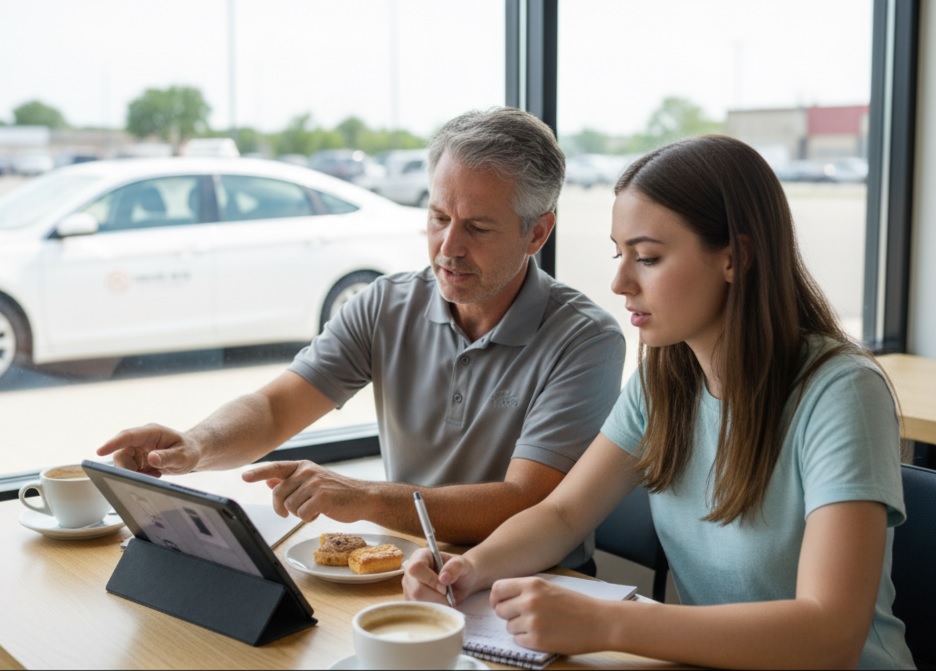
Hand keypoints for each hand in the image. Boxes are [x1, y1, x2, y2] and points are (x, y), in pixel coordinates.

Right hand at [96, 423, 199, 476]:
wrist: (191, 453)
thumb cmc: (189, 450)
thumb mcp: (183, 456)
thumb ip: (168, 457)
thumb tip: (151, 458)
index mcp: (152, 432)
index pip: (128, 436)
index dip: (113, 443)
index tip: (100, 451)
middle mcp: (142, 439)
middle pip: (122, 453)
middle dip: (128, 468)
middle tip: (146, 476)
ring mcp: (138, 448)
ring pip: (124, 463)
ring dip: (136, 473)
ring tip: (156, 473)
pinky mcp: (137, 458)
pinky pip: (129, 470)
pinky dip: (140, 475)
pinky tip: (154, 473)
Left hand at [241, 460, 368, 521]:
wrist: (363, 497)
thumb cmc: (337, 491)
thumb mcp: (312, 481)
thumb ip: (290, 480)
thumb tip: (268, 480)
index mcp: (303, 466)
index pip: (276, 468)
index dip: (258, 473)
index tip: (244, 477)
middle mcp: (307, 472)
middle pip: (278, 493)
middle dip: (282, 507)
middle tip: (294, 512)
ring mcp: (315, 483)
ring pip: (289, 506)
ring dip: (300, 513)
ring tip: (315, 508)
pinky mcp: (322, 497)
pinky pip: (301, 514)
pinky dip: (309, 518)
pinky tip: (320, 513)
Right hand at [402, 549, 478, 604]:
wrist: (462, 582)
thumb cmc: (462, 570)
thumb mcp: (463, 564)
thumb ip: (455, 567)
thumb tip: (443, 578)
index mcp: (421, 556)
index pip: (416, 568)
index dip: (430, 580)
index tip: (444, 587)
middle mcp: (410, 571)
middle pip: (416, 589)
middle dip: (436, 597)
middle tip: (448, 598)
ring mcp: (409, 587)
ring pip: (416, 602)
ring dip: (435, 605)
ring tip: (445, 601)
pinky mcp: (411, 601)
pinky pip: (417, 610)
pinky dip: (431, 611)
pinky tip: (440, 606)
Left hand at [490, 577, 610, 654]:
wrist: (598, 622)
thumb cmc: (576, 605)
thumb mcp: (549, 588)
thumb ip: (526, 590)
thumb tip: (503, 598)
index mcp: (532, 584)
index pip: (498, 589)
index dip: (496, 598)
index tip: (500, 603)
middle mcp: (529, 601)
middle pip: (500, 610)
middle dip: (508, 615)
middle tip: (523, 617)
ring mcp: (532, 621)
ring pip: (509, 627)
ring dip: (519, 628)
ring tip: (539, 625)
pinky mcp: (537, 640)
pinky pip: (518, 640)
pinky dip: (527, 640)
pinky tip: (543, 634)